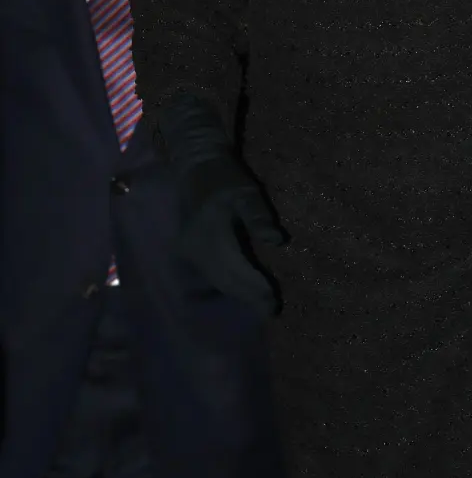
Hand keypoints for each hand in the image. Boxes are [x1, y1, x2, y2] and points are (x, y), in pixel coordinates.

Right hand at [154, 93, 284, 315]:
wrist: (195, 167)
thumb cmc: (225, 178)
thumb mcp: (247, 192)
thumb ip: (259, 216)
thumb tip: (278, 241)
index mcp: (210, 233)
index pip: (235, 269)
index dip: (255, 286)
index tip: (274, 301)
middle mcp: (195, 248)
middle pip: (225, 280)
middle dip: (248, 296)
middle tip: (272, 310)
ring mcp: (188, 251)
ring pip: (216, 280)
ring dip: (238, 293)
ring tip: (261, 304)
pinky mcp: (187, 251)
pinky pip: (209, 274)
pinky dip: (227, 284)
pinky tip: (242, 290)